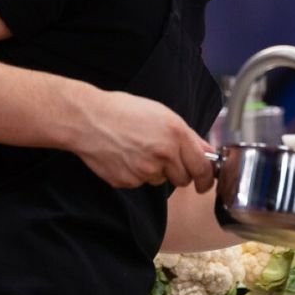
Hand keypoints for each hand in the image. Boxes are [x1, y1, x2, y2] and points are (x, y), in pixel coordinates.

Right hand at [72, 90, 215, 191]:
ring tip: (138, 150)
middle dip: (178, 172)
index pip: (202, 167)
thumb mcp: (162, 114)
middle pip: (183, 179)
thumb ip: (188, 136)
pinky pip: (140, 182)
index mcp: (175, 134)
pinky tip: (125, 156)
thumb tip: (207, 151)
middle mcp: (163, 154)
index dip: (206, 178)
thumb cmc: (123, 111)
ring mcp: (145, 170)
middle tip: (164, 157)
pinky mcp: (128, 181)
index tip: (205, 183)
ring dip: (155, 171)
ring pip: (160, 180)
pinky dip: (136, 173)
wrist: (88, 120)